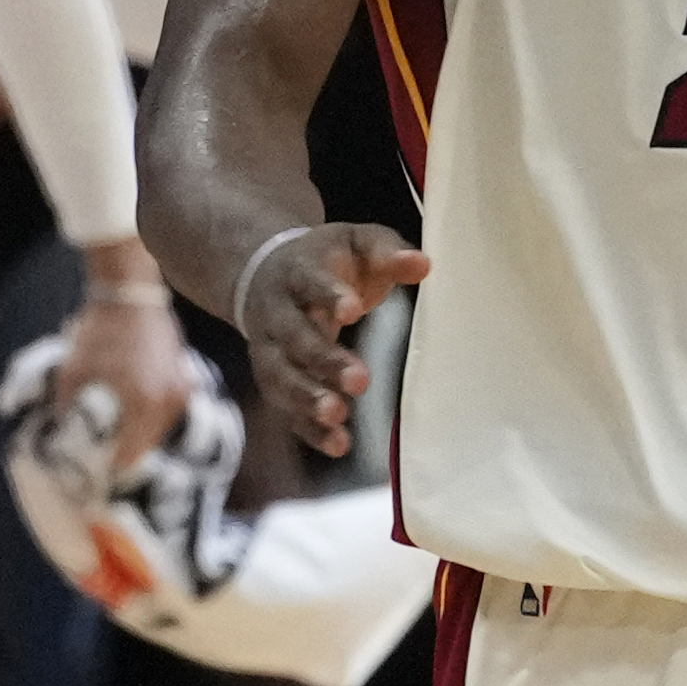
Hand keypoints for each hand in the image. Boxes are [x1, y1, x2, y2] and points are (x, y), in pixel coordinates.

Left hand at [61, 244, 193, 471]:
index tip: (95, 475)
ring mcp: (181, 387)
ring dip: (141, 435)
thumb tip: (60, 440)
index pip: (131, 455)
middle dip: (126, 453)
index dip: (111, 469)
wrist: (129, 295)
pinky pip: (170, 409)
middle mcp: (168, 400)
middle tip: (104, 458)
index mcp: (143, 403)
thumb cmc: (99, 333)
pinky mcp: (184, 375)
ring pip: (161, 428)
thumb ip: (67, 411)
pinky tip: (134, 411)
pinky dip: (153, 415)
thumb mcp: (72, 374)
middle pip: (148, 445)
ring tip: (118, 435)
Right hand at [232, 220, 425, 454]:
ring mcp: (268, 350)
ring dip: (307, 399)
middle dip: (324, 360)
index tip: (354, 311)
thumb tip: (423, 264)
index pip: (309, 283)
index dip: (329, 296)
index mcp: (296, 273)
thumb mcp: (354, 241)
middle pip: (294, 338)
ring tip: (337, 414)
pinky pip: (286, 409)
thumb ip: (386, 250)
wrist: (263, 272)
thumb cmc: (325, 260)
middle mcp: (275, 314)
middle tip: (360, 380)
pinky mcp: (274, 380)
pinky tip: (339, 444)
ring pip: (280, 378)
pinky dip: (309, 429)